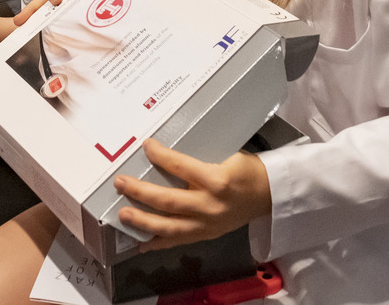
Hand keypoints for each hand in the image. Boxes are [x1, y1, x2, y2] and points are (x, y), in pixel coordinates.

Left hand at [113, 139, 270, 250]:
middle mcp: (209, 204)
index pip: (181, 166)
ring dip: (143, 220)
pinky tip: (142, 243)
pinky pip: (179, 240)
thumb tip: (168, 153)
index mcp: (217, 180)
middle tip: (120, 182)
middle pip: (168, 200)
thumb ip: (200, 160)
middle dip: (140, 191)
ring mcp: (207, 224)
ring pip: (169, 225)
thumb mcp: (228, 156)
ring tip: (123, 215)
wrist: (268, 196)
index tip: (146, 145)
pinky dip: (159, 242)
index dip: (160, 155)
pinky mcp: (206, 235)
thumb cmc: (247, 170)